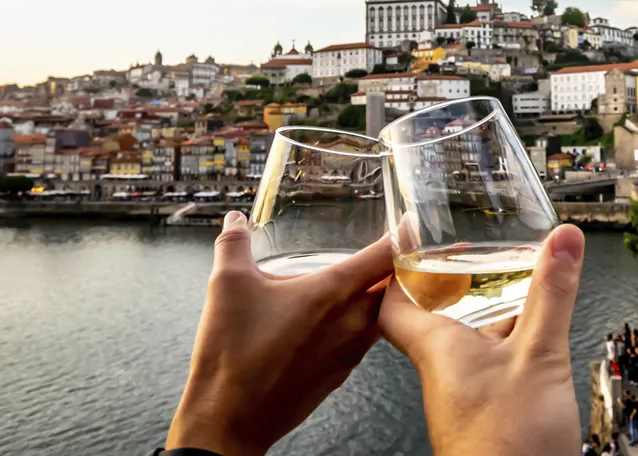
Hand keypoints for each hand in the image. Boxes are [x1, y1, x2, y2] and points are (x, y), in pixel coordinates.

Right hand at [166, 210, 392, 455]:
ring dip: (380, 297)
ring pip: (380, 316)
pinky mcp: (339, 374)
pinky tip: (341, 319)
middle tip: (398, 249)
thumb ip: (234, 244)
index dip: (401, 236)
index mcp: (332, 293)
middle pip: (391, 288)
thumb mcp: (227, 284)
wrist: (230, 419)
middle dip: (397, 267)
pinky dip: (363, 323)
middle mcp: (351, 322)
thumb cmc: (233, 354)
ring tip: (373, 280)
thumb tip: (236, 219)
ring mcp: (348, 352)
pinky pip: (363, 340)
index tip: (410, 222)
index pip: (383, 257)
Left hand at [379, 225, 584, 455]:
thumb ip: (551, 295)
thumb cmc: (508, 442)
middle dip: (453, 286)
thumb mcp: (538, 354)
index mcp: (437, 348)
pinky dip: (506, 345)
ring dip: (488, 315)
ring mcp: (464, 396)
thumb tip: (563, 239)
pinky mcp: (486, 415)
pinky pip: (488, 368)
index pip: (393, 303)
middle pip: (433, 318)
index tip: (414, 242)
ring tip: (514, 286)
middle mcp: (443, 370)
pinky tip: (533, 341)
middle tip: (471, 257)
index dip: (399, 271)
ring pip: (467, 343)